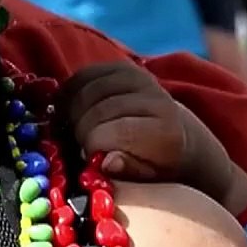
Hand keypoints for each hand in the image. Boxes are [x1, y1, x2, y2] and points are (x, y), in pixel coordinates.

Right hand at [57, 62, 231, 194]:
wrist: (179, 137)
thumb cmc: (158, 165)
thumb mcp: (149, 178)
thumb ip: (129, 171)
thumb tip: (106, 162)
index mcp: (164, 132)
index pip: (114, 131)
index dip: (91, 145)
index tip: (87, 158)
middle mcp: (155, 99)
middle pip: (98, 110)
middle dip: (80, 129)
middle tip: (76, 144)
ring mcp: (140, 79)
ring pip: (88, 89)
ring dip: (72, 109)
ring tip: (71, 127)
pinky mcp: (125, 67)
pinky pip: (87, 74)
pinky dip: (71, 90)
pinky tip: (68, 107)